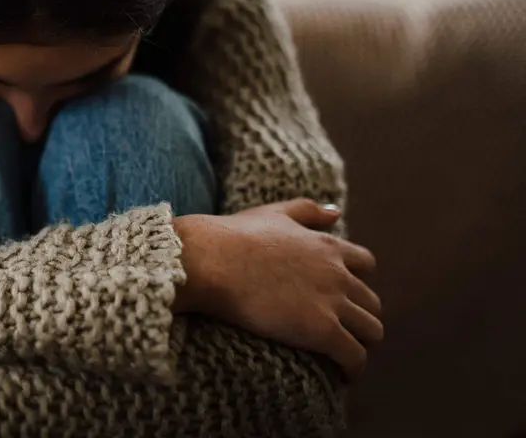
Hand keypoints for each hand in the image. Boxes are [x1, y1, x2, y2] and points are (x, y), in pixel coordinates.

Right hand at [173, 199, 381, 379]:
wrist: (213, 260)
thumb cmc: (235, 236)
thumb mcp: (274, 212)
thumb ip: (307, 211)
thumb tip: (336, 212)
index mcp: (328, 246)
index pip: (366, 265)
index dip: (356, 281)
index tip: (341, 294)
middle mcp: (338, 274)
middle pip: (372, 302)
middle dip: (361, 316)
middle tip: (342, 331)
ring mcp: (332, 303)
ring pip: (372, 331)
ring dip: (362, 343)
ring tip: (344, 355)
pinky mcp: (322, 331)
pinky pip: (355, 356)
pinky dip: (355, 368)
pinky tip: (344, 375)